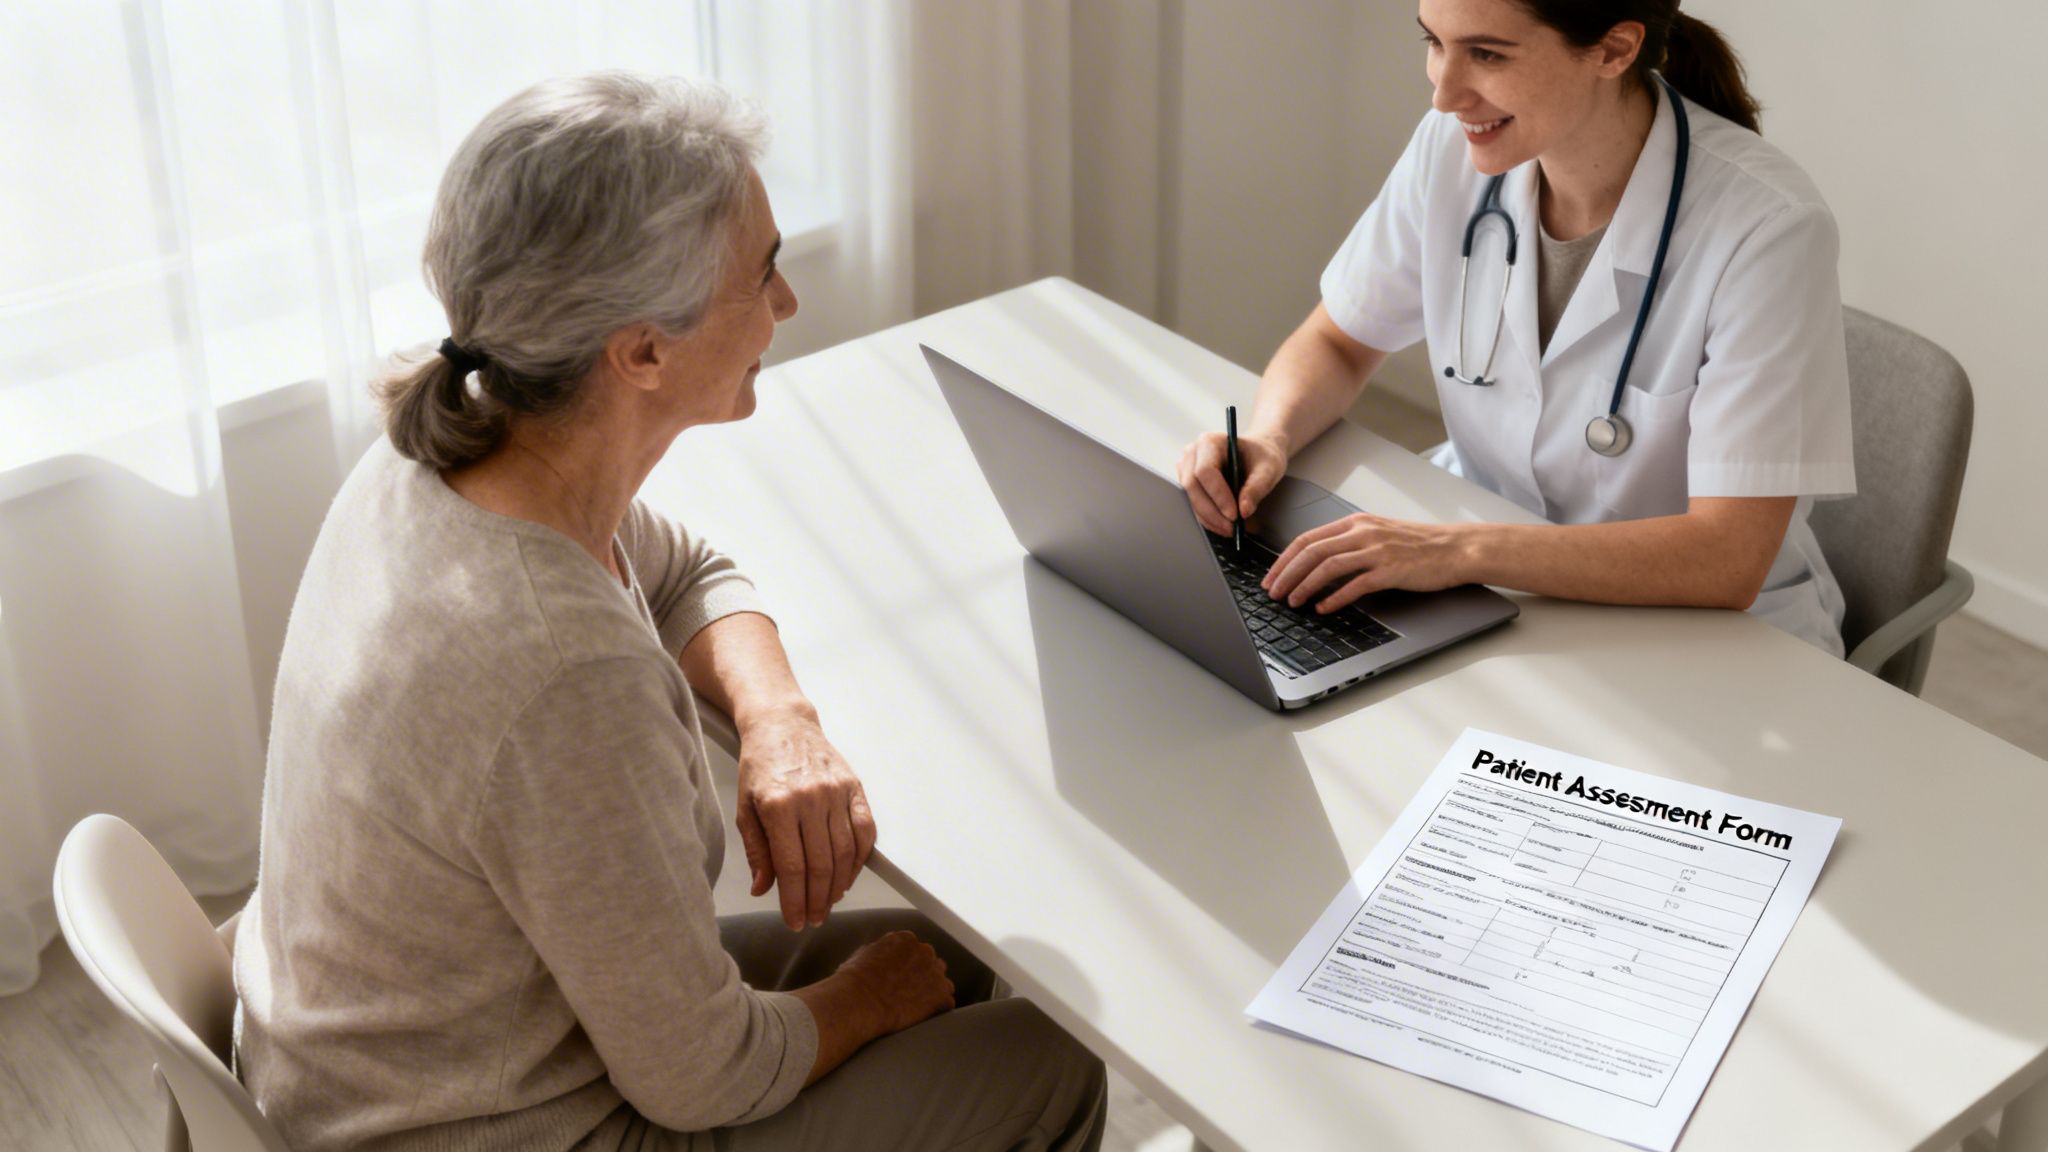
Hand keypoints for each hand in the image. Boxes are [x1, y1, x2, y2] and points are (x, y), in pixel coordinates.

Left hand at [734, 716, 877, 930]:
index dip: (795, 900)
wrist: (783, 724)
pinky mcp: (854, 787)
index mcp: (778, 805)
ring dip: (839, 885)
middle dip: (817, 899)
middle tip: (813, 918)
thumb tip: (763, 888)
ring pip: (845, 852)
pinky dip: (860, 859)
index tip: (795, 920)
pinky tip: (848, 875)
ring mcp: (836, 792)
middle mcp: (810, 799)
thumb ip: (756, 850)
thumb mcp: (745, 807)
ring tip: (829, 902)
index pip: (791, 866)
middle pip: (821, 864)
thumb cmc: (760, 766)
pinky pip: (865, 831)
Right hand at [836, 930, 954, 1034]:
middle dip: (923, 978)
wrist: (859, 1002)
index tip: (902, 979)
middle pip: (932, 964)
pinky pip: (946, 1003)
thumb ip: (882, 951)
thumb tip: (883, 955)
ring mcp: (935, 973)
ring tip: (917, 1008)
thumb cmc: (854, 981)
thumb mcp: (863, 955)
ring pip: (942, 983)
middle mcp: (925, 952)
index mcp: (905, 940)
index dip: (909, 967)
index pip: (915, 951)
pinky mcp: (941, 996)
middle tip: (909, 994)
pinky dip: (937, 1011)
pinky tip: (923, 1018)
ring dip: (933, 993)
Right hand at [1176, 429, 1287, 536]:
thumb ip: (1257, 487)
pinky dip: (1208, 518)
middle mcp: (1193, 453)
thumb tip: (1244, 511)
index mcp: (1210, 441)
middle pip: (1192, 486)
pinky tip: (1222, 525)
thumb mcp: (1268, 468)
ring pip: (1190, 498)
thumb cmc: (1260, 456)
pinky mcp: (1188, 483)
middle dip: (1212, 511)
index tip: (1234, 514)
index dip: (1218, 495)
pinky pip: (1193, 503)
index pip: (1205, 471)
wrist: (1256, 455)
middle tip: (1231, 527)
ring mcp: (1187, 468)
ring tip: (1230, 529)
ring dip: (1209, 518)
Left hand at [1264, 513, 1474, 611]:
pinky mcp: (1390, 570)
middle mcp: (1363, 533)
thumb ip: (1351, 543)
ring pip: (1328, 566)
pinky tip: (1323, 608)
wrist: (1456, 548)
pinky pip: (1355, 585)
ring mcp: (1377, 550)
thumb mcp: (1379, 534)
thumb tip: (1319, 562)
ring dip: (1305, 585)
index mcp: (1356, 523)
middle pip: (1312, 551)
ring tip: (1292, 601)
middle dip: (1286, 573)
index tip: (1271, 575)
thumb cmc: (1420, 544)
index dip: (1284, 558)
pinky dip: (1335, 598)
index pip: (1308, 538)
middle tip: (1273, 591)